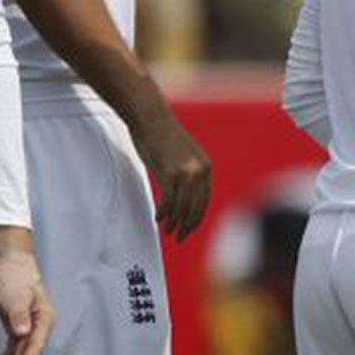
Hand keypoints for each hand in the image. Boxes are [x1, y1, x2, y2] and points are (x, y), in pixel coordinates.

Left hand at [0, 240, 53, 354]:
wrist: (12, 261)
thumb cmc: (16, 275)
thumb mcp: (16, 295)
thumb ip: (19, 315)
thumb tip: (23, 333)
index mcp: (44, 318)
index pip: (35, 345)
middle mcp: (38, 325)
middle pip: (28, 352)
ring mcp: (28, 325)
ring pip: (20, 352)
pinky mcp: (17, 324)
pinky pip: (13, 346)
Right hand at [131, 102, 212, 242]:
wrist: (150, 116)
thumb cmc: (161, 134)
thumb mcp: (182, 155)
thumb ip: (186, 173)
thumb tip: (183, 193)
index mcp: (205, 166)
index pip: (204, 200)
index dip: (196, 217)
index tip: (189, 228)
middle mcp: (200, 170)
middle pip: (196, 207)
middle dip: (188, 225)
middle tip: (180, 237)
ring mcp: (186, 172)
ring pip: (182, 207)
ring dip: (174, 222)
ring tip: (167, 231)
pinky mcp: (170, 172)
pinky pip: (169, 201)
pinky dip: (164, 213)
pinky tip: (159, 218)